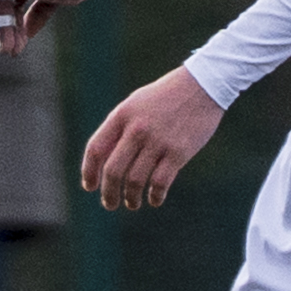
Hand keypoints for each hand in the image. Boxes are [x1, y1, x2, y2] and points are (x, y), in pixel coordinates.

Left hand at [82, 69, 222, 210]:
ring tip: (132, 204)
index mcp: (122, 115)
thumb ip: (119, 129)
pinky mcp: (179, 152)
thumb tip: (102, 161)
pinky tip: (154, 200)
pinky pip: (160, 182)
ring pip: (135, 181)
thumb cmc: (165, 97)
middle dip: (109, 193)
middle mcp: (137, 129)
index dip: (89, 171)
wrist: (202, 85)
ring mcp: (158, 141)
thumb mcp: (136, 104)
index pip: (96, 149)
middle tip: (110, 204)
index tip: (90, 186)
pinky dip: (155, 196)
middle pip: (113, 171)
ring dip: (131, 198)